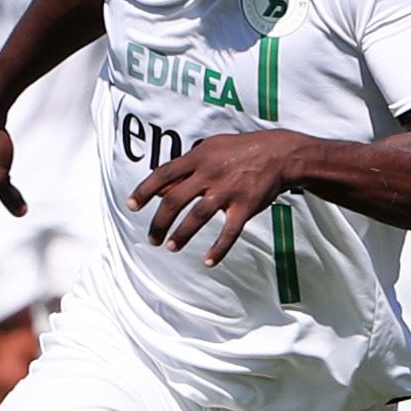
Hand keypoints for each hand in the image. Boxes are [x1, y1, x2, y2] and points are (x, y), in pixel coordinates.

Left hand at [129, 130, 305, 266]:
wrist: (280, 154)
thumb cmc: (241, 150)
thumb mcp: (211, 148)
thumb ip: (186, 166)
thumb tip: (161, 188)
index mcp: (198, 158)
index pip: (163, 174)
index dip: (144, 190)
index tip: (131, 206)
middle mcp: (210, 174)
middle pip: (175, 200)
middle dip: (159, 222)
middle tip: (152, 238)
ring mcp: (227, 191)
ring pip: (197, 217)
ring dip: (181, 235)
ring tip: (171, 247)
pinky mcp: (245, 207)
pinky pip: (229, 232)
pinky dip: (219, 249)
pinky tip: (209, 261)